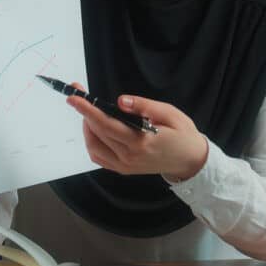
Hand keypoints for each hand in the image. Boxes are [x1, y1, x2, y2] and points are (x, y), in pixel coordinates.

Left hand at [67, 83, 209, 180]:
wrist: (191, 161)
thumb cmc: (183, 134)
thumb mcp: (169, 113)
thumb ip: (143, 106)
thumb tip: (120, 101)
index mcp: (141, 141)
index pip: (106, 124)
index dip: (87, 110)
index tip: (74, 97)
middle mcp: (129, 156)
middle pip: (97, 133)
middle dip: (84, 112)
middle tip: (78, 95)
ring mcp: (125, 165)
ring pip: (93, 146)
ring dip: (87, 128)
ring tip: (90, 112)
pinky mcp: (123, 170)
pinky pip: (99, 157)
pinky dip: (92, 141)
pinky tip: (96, 129)